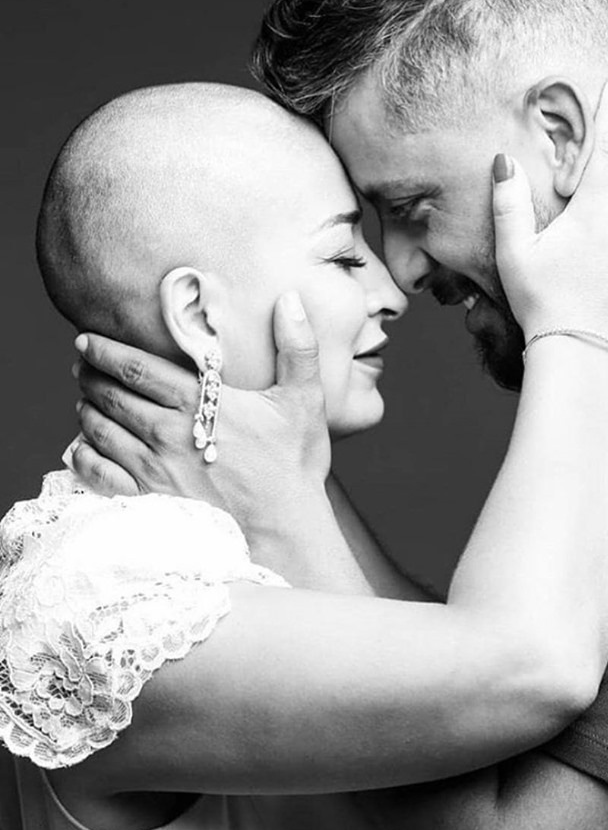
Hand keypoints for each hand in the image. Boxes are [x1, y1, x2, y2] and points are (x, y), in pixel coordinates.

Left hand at [71, 292, 330, 541]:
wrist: (285, 530)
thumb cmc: (294, 465)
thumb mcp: (304, 399)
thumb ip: (297, 346)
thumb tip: (290, 299)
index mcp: (198, 403)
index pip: (136, 367)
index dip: (105, 351)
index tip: (86, 340)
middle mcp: (167, 432)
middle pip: (111, 396)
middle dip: (90, 377)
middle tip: (80, 366)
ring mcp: (154, 469)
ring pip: (101, 431)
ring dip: (87, 411)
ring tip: (83, 401)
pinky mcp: (149, 501)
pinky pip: (100, 475)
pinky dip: (85, 457)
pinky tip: (82, 448)